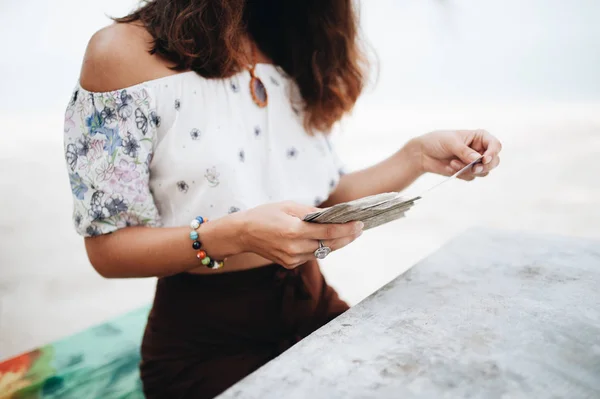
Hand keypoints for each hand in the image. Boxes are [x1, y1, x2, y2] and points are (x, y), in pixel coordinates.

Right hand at [234, 201, 362, 268]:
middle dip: (347, 237)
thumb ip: (311, 211)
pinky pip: (312, 256)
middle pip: (330, 244)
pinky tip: (328, 240)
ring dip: (337, 243)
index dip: (347, 229)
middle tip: (360, 229)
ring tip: (349, 233)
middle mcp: (295, 248)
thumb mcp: (288, 206)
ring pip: (323, 252)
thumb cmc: (265, 215)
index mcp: (294, 231)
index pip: (329, 232)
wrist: (242, 234)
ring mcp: (292, 259)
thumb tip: (332, 215)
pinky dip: (322, 247)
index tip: (360, 224)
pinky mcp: (290, 264)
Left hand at [411, 129, 501, 179]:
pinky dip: (461, 174)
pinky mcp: (466, 172)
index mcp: (479, 137)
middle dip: (485, 166)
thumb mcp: (451, 142)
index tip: (484, 159)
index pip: (495, 145)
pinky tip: (450, 167)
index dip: (493, 153)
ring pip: (484, 172)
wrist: (423, 153)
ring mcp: (474, 162)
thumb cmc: (437, 141)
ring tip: (454, 163)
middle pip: (494, 161)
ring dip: (469, 170)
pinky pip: (470, 177)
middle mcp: (480, 150)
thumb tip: (477, 159)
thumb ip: (464, 151)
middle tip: (475, 168)